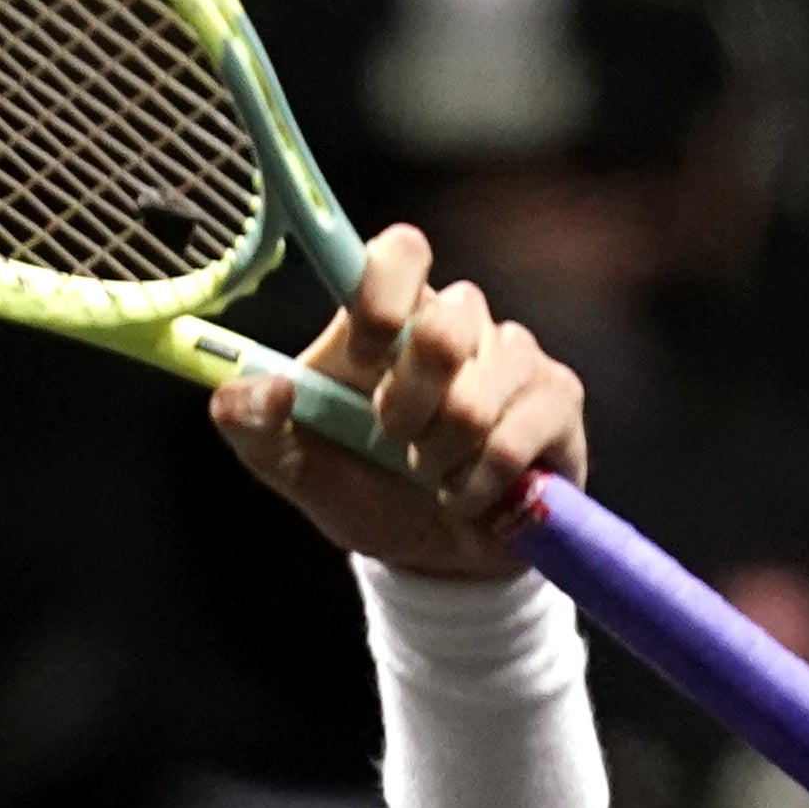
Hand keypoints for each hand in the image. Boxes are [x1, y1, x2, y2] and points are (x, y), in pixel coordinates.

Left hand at [207, 222, 590, 579]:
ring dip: (441, 456)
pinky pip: (514, 437)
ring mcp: (514, 355)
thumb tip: (257, 388)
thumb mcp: (291, 468)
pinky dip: (477, 484)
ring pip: (478, 394)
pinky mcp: (556, 398)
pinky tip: (467, 494)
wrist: (430, 556)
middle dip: (408, 404)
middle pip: (447, 322)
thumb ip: (252, 427)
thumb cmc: (363, 491)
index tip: (362, 355)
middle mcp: (456, 322)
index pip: (400, 251)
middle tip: (394, 441)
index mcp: (387, 319)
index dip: (382, 295)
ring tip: (431, 474)